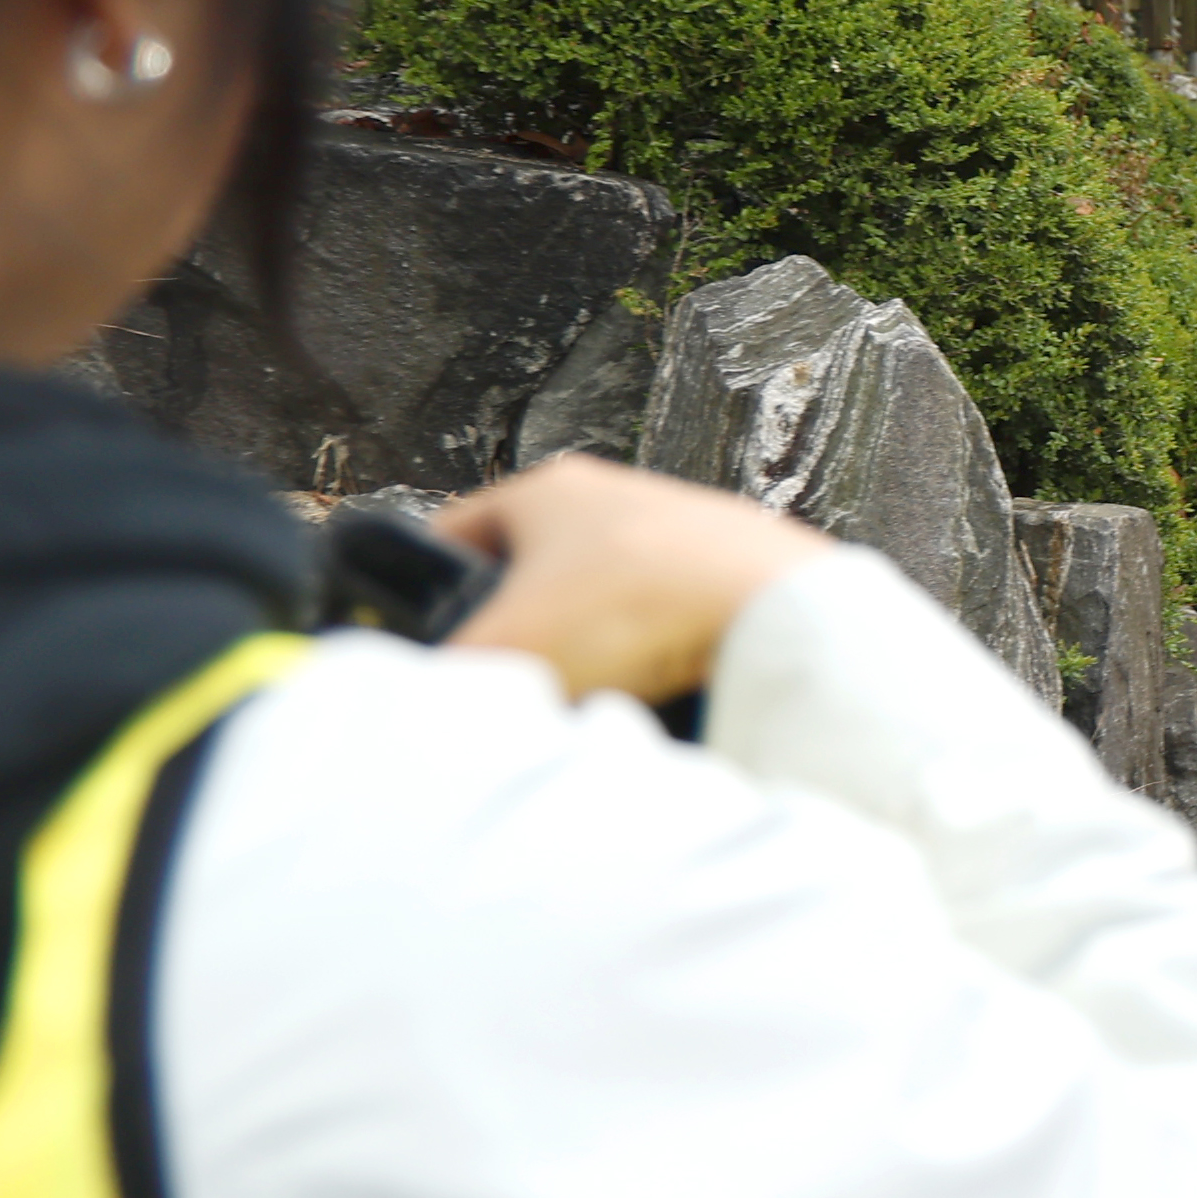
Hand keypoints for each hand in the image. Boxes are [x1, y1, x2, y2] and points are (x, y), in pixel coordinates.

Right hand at [435, 456, 831, 705]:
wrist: (779, 618)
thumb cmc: (643, 608)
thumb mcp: (510, 652)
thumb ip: (448, 680)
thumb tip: (427, 706)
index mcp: (551, 491)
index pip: (456, 532)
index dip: (426, 586)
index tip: (417, 632)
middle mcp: (624, 498)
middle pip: (538, 574)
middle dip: (520, 632)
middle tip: (510, 686)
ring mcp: (691, 535)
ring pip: (611, 605)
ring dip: (595, 655)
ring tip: (591, 703)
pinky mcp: (745, 579)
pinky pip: (678, 630)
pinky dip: (660, 665)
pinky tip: (658, 702)